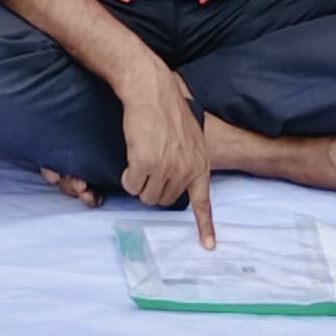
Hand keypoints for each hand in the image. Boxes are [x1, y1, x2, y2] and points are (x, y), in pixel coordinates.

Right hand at [116, 58, 215, 246]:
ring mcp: (166, 167)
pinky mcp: (145, 162)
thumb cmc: (167, 106)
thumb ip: (187, 157)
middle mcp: (185, 169)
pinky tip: (132, 156)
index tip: (208, 246)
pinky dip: (128, 175)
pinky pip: (131, 184)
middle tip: (147, 167)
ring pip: (146, 195)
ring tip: (140, 159)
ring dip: (138, 182)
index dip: (204, 226)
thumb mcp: (190, 134)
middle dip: (152, 188)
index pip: (203, 202)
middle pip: (163, 200)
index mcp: (200, 163)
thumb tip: (179, 174)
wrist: (151, 88)